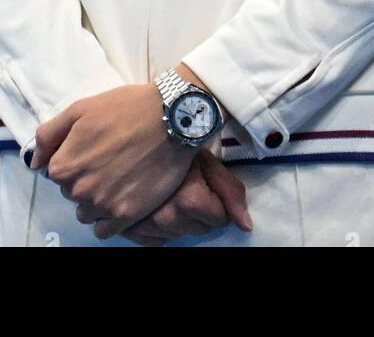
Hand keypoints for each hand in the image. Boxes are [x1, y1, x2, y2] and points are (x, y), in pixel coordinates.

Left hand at [28, 84, 194, 237]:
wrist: (170, 118)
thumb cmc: (125, 108)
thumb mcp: (79, 109)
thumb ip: (49, 135)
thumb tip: (35, 163)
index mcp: (64, 165)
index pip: (55, 173)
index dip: (73, 159)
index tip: (90, 149)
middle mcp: (80, 190)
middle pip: (72, 193)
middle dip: (84, 179)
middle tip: (106, 160)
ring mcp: (103, 205)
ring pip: (86, 213)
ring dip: (95, 201)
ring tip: (115, 178)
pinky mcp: (127, 215)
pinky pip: (104, 231)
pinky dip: (108, 219)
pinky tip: (120, 198)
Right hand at [120, 146, 252, 245]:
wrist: (140, 132)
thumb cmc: (177, 143)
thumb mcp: (207, 160)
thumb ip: (230, 191)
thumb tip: (246, 226)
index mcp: (188, 200)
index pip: (218, 218)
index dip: (217, 201)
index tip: (205, 183)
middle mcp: (164, 217)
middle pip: (196, 229)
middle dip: (197, 212)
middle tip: (185, 185)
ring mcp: (144, 224)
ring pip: (175, 235)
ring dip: (177, 219)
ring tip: (168, 192)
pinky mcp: (128, 228)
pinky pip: (153, 241)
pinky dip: (156, 228)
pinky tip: (154, 205)